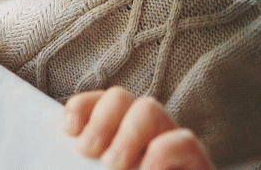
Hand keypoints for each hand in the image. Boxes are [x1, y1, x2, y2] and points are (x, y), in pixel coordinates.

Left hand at [63, 86, 213, 169]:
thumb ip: (83, 167)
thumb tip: (63, 159)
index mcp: (114, 136)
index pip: (97, 102)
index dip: (82, 107)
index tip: (69, 130)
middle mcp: (143, 134)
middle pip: (120, 98)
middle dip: (101, 118)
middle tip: (88, 151)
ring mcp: (171, 144)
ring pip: (150, 109)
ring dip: (127, 133)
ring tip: (114, 165)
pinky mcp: (197, 163)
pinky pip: (184, 141)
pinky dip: (161, 154)